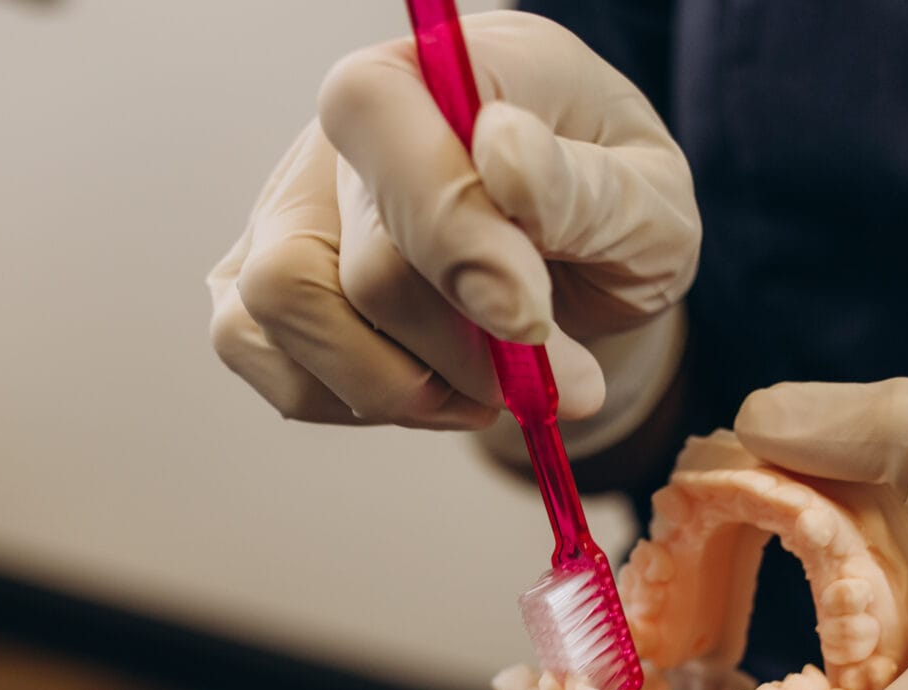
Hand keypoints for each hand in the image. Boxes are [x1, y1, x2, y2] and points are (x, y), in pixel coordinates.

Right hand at [208, 12, 698, 432]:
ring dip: (399, 385)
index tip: (528, 320)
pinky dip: (357, 403)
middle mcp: (339, 135)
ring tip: (487, 387)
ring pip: (282, 308)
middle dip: (461, 350)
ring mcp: (286, 211)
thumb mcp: (647, 198)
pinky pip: (267, 359)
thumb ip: (582, 189)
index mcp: (433, 69)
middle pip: (357, 259)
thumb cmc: (611, 214)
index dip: (449, 233)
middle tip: (548, 382)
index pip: (381, 119)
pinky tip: (432, 387)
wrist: (582, 263)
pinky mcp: (260, 287)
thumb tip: (503, 157)